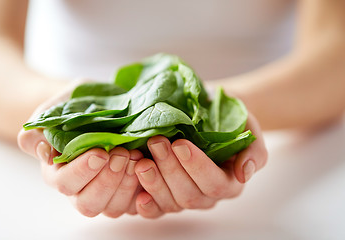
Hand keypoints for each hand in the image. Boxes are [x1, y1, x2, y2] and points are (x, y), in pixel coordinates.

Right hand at [17, 81, 141, 217]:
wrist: (102, 104)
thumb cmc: (76, 107)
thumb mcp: (55, 111)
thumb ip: (40, 131)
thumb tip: (45, 151)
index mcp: (59, 173)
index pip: (65, 183)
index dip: (82, 172)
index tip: (100, 152)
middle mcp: (81, 189)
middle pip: (89, 203)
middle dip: (107, 180)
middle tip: (122, 154)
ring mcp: (106, 193)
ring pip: (114, 207)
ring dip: (127, 184)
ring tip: (136, 156)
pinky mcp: (128, 193)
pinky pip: (136, 205)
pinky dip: (144, 189)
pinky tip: (149, 166)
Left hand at [133, 112, 266, 217]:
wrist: (206, 112)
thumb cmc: (227, 118)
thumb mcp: (248, 127)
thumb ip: (253, 150)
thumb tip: (244, 173)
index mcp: (229, 182)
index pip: (214, 183)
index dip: (197, 167)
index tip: (181, 144)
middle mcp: (206, 195)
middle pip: (189, 195)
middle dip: (170, 170)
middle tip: (156, 143)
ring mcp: (184, 196)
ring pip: (170, 203)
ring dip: (154, 182)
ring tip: (141, 160)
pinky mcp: (164, 195)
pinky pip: (155, 209)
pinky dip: (145, 203)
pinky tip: (136, 192)